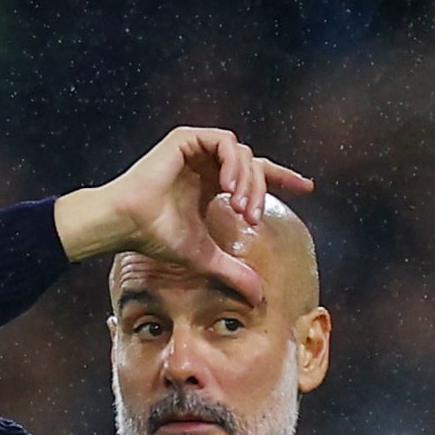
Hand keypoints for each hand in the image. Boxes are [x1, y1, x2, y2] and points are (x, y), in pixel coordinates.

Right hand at [55, 128, 312, 302]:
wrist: (127, 223)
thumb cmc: (156, 238)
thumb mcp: (205, 256)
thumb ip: (232, 271)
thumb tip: (260, 296)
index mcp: (210, 183)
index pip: (255, 174)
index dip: (282, 178)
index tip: (307, 187)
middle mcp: (206, 164)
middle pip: (254, 165)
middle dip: (261, 190)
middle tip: (253, 218)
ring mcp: (196, 149)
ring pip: (243, 153)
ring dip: (248, 181)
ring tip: (240, 207)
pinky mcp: (186, 138)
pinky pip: (225, 143)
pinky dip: (233, 164)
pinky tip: (228, 188)